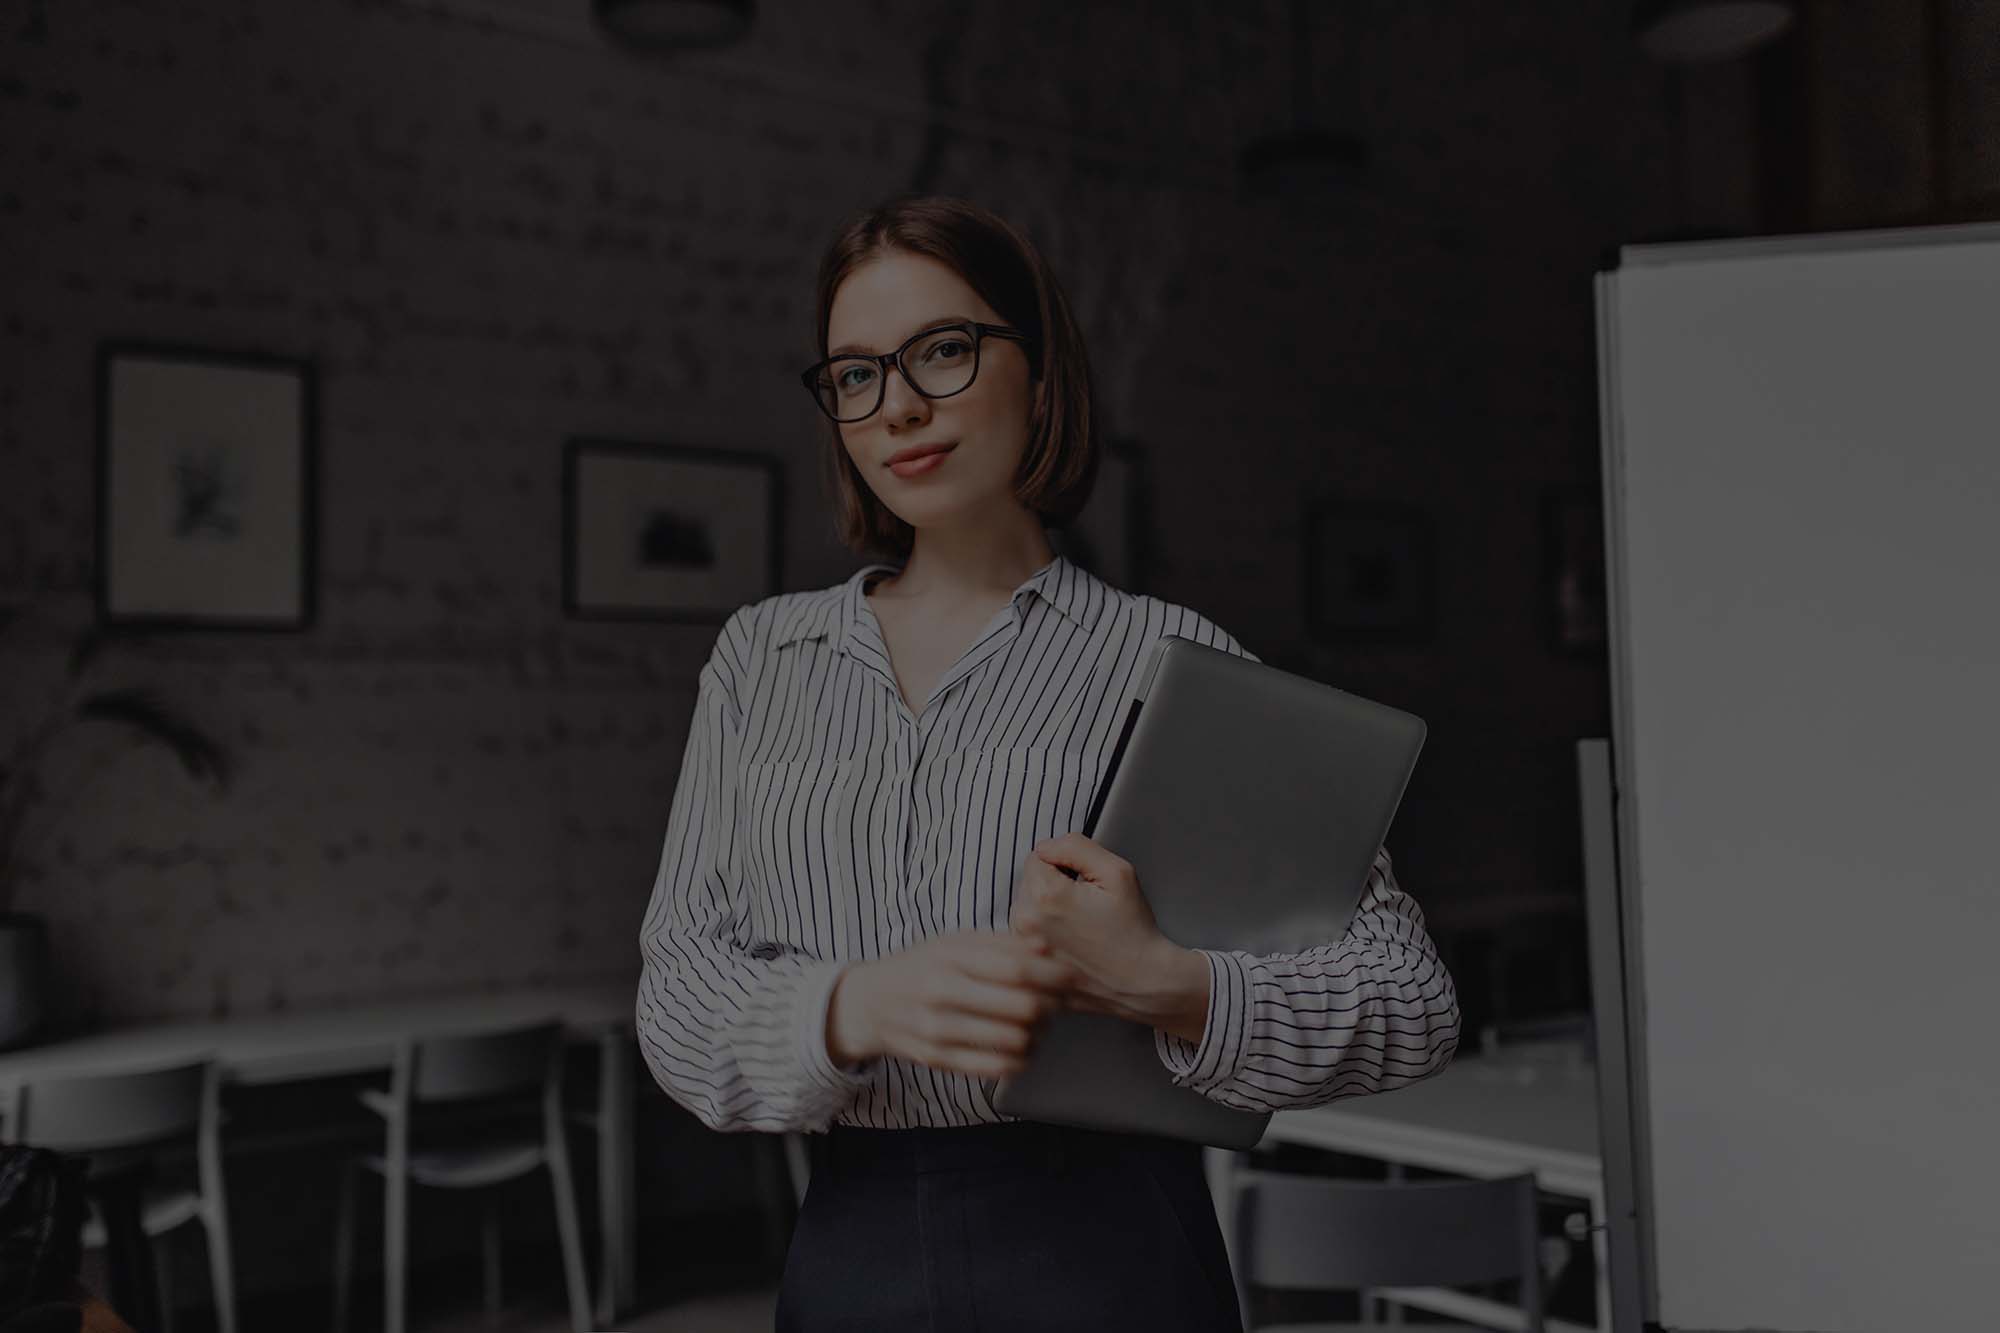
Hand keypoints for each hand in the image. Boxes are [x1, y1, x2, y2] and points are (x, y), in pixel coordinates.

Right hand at [825, 930, 1073, 1079]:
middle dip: (1052, 1006)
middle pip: (1020, 1006)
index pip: (1017, 969)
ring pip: (1013, 1040)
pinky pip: (995, 1068)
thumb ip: (1001, 944)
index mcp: (950, 957)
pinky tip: (1023, 1047)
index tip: (1071, 978)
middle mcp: (941, 993)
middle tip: (1059, 1003)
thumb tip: (1047, 949)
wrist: (870, 1003)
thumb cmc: (922, 966)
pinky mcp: (937, 1060)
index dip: (1053, 976)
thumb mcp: (954, 942)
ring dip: (1040, 1034)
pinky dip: (1021, 1059)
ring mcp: (938, 1031)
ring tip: (1041, 1025)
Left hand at [1008, 832, 1205, 1032]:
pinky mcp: (1025, 965)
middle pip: (1028, 881)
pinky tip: (1067, 942)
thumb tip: (1046, 847)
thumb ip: (1075, 846)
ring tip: (1077, 926)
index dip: (1065, 865)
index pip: (1037, 857)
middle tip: (1084, 907)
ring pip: (1024, 906)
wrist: (1140, 981)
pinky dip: (1040, 932)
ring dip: (1044, 909)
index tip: (1084, 885)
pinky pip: (1023, 931)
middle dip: (1053, 886)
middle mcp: (1026, 923)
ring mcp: (1022, 948)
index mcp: (1046, 896)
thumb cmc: (1132, 929)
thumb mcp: (1116, 872)